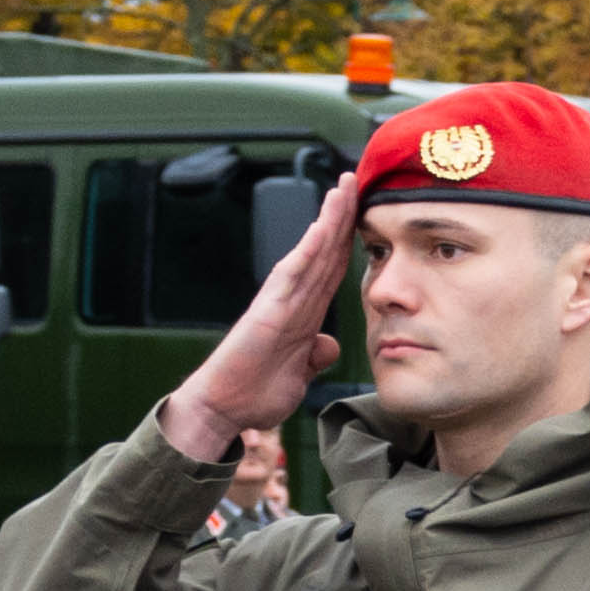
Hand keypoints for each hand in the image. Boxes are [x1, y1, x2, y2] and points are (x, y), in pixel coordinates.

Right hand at [159, 167, 361, 464]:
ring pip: (311, 253)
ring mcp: (280, 302)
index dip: (349, 241)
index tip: (366, 214)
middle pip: (324, 251)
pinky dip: (308, 249)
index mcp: (304, 314)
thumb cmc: (254, 393)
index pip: (332, 269)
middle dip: (340, 216)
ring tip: (343, 188)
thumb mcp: (300, 375)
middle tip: (355, 180)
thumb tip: (329, 344)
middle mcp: (293, 301)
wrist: (223, 410)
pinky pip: (291, 275)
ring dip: (328, 220)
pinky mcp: (267, 312)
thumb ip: (315, 356)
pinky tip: (323, 226)